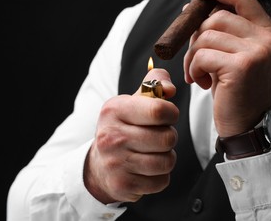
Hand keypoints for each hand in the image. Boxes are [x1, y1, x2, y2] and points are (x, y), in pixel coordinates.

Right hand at [84, 68, 178, 203]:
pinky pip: (162, 181)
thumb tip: (169, 88)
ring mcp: (115, 163)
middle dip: (169, 137)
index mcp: (114, 110)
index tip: (167, 116)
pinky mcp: (123, 185)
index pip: (158, 110)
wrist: (98, 165)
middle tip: (158, 137)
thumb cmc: (122, 128)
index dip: (171, 113)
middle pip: (167, 138)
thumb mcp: (132, 102)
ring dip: (167, 158)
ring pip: (167, 162)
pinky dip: (161, 176)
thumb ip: (154, 84)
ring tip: (154, 153)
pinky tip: (147, 170)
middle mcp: (111, 136)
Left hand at [183, 0, 270, 136]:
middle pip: (216, 18)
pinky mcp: (241, 66)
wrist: (246, 125)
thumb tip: (194, 9)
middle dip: (196, 37)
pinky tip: (201, 83)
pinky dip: (193, 69)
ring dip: (193, 57)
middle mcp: (267, 38)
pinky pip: (202, 55)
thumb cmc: (235, 91)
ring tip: (197, 74)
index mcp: (268, 32)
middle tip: (194, 60)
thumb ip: (222, 32)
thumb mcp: (233, 56)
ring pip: (205, 36)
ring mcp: (257, 51)